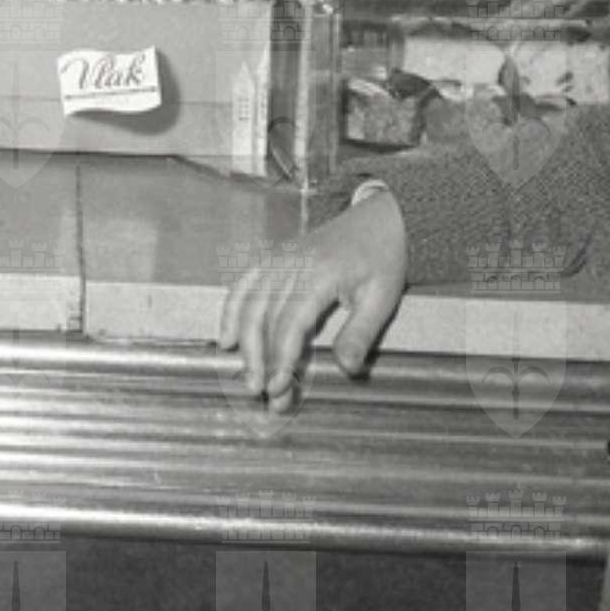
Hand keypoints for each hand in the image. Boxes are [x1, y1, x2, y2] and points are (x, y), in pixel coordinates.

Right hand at [216, 191, 409, 413]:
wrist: (378, 219)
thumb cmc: (382, 259)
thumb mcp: (382, 298)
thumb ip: (360, 334)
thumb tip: (346, 370)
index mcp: (318, 274)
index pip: (290, 322)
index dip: (280, 357)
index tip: (278, 388)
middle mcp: (290, 264)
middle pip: (261, 315)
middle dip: (257, 357)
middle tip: (259, 391)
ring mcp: (277, 259)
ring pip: (246, 302)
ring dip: (241, 341)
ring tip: (245, 374)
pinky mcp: (273, 258)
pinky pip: (243, 284)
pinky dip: (230, 311)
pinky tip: (227, 338)